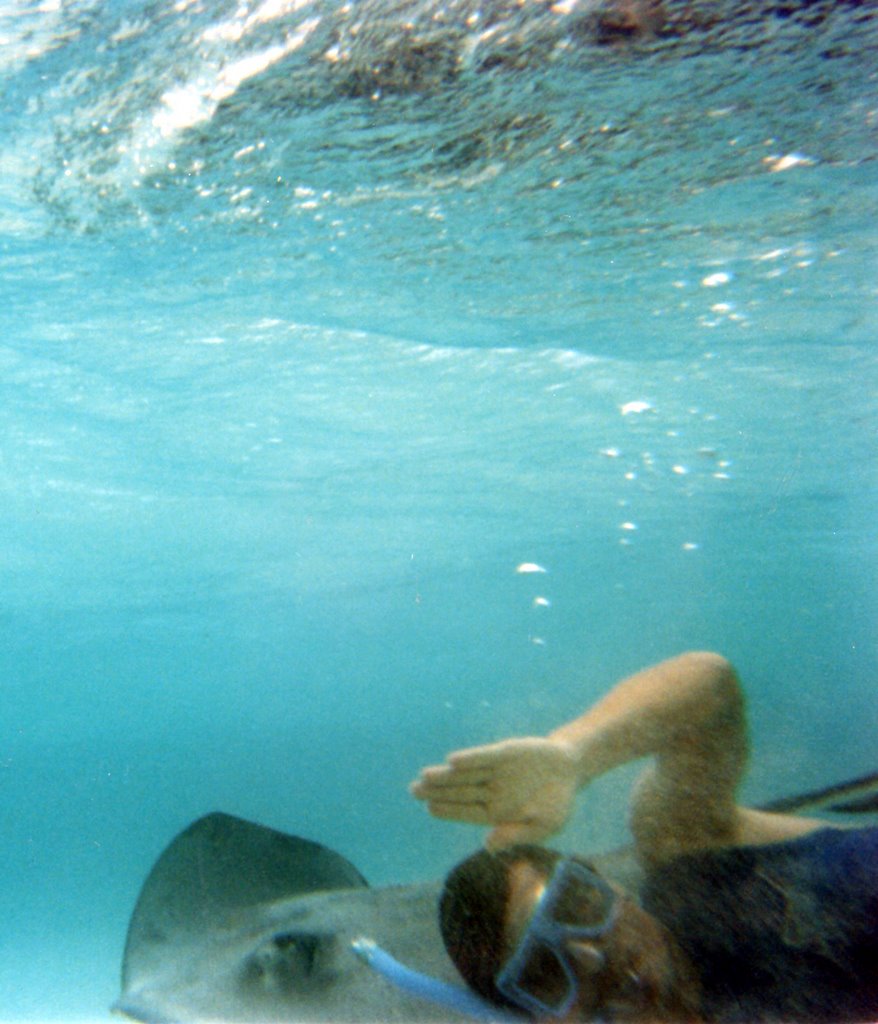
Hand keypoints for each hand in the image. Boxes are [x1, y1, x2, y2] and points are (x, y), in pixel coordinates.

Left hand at [409, 736, 578, 848]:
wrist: (570, 771)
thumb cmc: (555, 804)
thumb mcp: (544, 826)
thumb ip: (516, 834)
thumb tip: (489, 846)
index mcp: (496, 812)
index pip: (467, 812)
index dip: (448, 810)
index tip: (429, 808)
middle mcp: (491, 791)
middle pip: (460, 792)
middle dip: (437, 792)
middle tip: (413, 791)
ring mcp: (496, 772)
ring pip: (466, 774)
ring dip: (446, 775)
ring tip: (425, 776)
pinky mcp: (504, 753)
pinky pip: (485, 757)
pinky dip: (470, 759)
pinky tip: (453, 761)